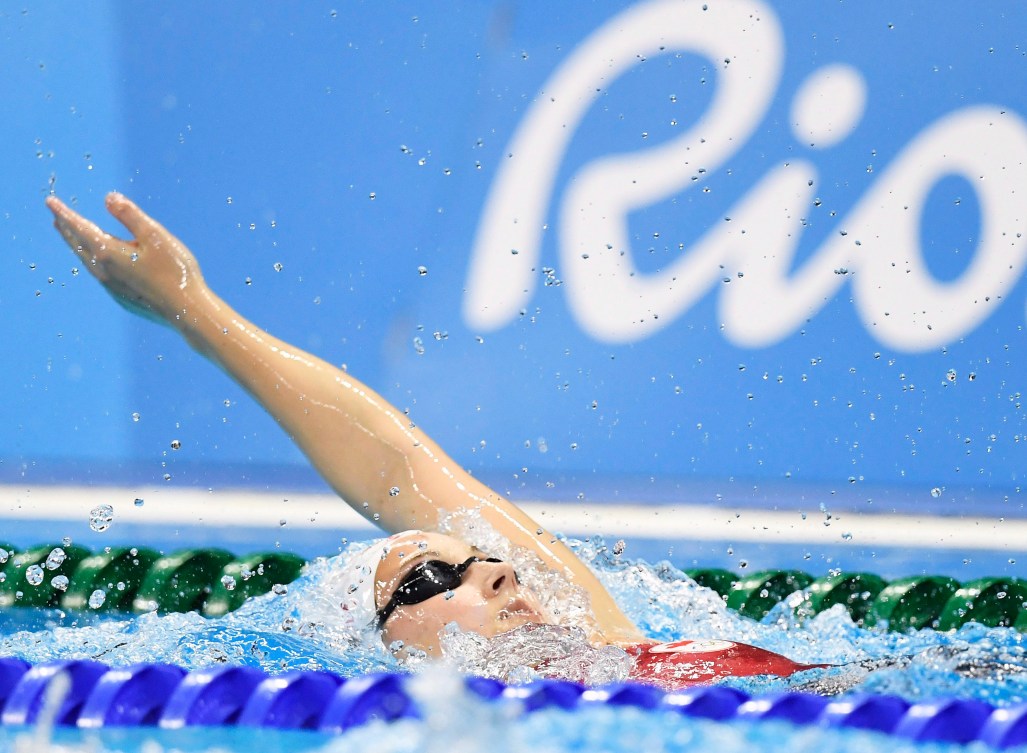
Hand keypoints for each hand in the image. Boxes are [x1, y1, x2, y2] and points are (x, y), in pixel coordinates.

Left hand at [46, 192, 206, 325]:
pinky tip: (102, 264)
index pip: (79, 227)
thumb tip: (109, 198)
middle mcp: (103, 271)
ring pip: (87, 262)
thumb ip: (130, 215)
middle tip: (56, 218)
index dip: (64, 213)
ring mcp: (112, 288)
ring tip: (73, 238)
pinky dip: (93, 262)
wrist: (186, 311)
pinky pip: (100, 275)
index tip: (50, 201)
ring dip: (78, 247)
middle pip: (79, 245)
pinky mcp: (123, 299)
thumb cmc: (174, 271)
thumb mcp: (154, 235)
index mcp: (108, 252)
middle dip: (67, 230)